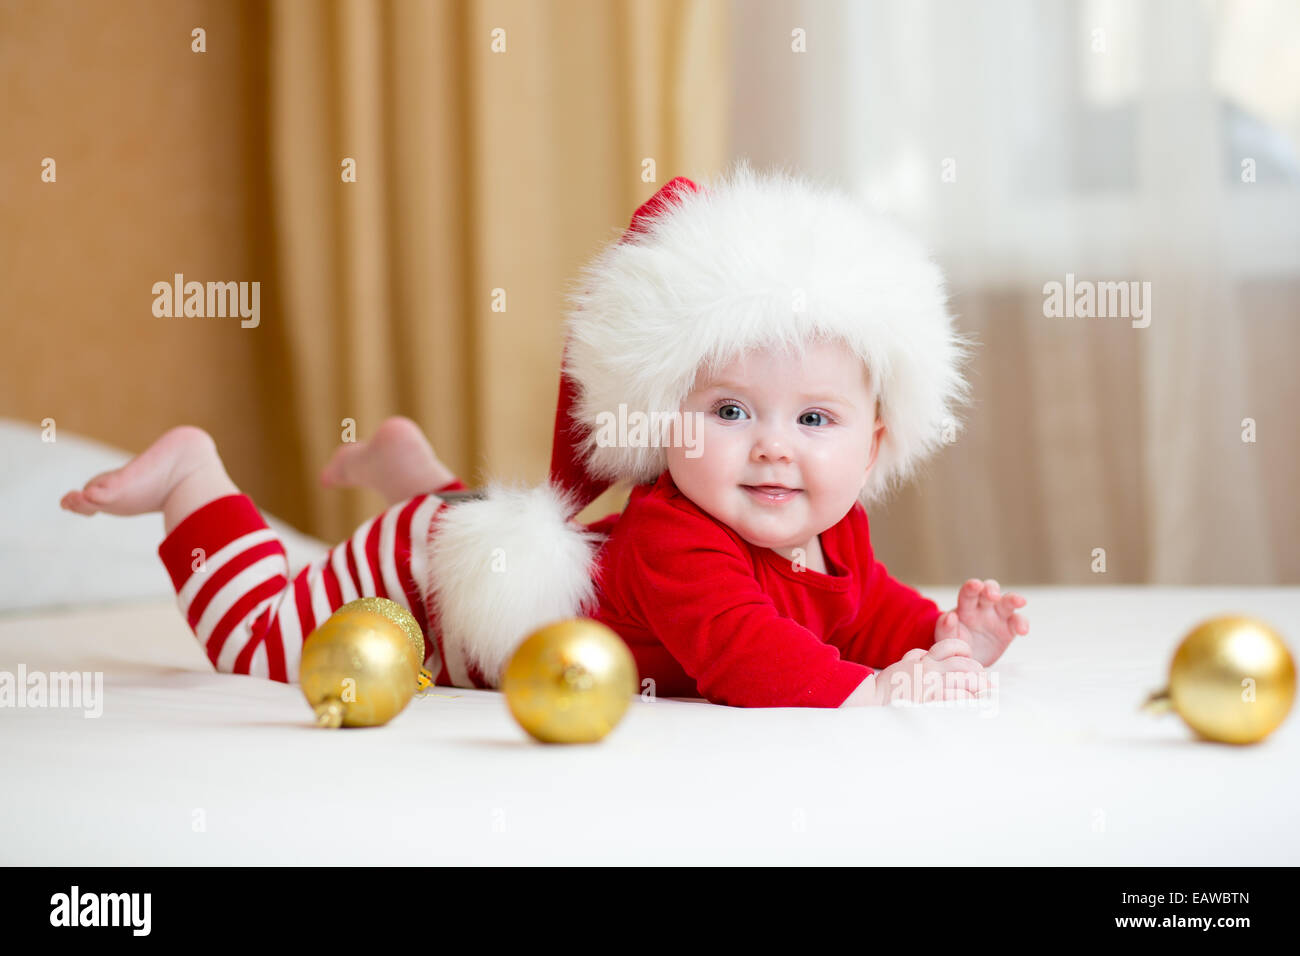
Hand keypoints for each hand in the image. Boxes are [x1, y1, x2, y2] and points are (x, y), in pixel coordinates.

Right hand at [853, 638, 985, 705]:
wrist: (872, 700)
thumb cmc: (887, 686)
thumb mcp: (901, 665)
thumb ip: (914, 657)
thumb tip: (924, 653)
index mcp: (923, 661)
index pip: (948, 646)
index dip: (963, 649)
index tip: (970, 657)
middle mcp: (928, 670)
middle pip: (961, 663)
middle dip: (977, 670)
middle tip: (985, 680)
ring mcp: (930, 685)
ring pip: (961, 678)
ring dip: (977, 684)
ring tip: (985, 691)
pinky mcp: (929, 700)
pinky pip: (954, 696)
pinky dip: (966, 698)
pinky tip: (973, 702)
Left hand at [935, 578, 1028, 666]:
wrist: (967, 662)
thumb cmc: (954, 644)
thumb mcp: (945, 638)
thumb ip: (945, 628)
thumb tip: (950, 617)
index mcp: (965, 607)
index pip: (968, 592)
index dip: (972, 587)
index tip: (975, 585)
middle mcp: (983, 607)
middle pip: (989, 589)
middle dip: (992, 589)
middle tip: (993, 596)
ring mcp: (998, 616)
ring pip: (1008, 602)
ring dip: (1014, 599)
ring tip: (1019, 601)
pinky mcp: (1009, 629)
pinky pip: (1018, 622)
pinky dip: (1021, 623)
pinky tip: (1022, 630)